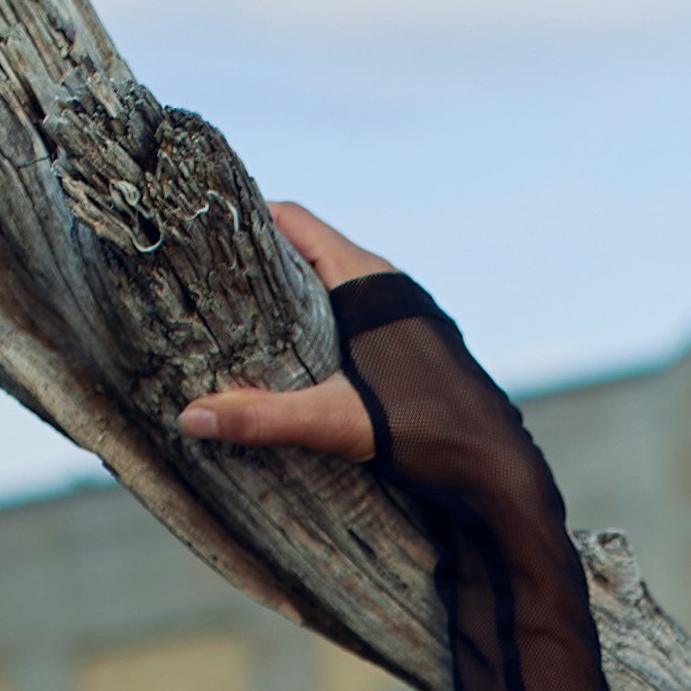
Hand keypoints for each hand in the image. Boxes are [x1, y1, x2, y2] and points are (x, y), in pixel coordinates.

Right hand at [177, 203, 547, 525]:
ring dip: (288, 300)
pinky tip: (290, 357)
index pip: (295, 222)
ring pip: (330, 286)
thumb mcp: (337, 422)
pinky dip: (317, 325)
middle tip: (203, 284)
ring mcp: (401, 314)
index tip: (200, 234)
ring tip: (235, 321)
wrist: (498, 470)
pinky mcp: (409, 344)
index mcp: (370, 279)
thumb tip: (192, 417)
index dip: (246, 220)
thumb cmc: (430, 432)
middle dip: (257, 266)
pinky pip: (350, 316)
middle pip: (307, 252)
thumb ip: (263, 417)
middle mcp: (388, 285)